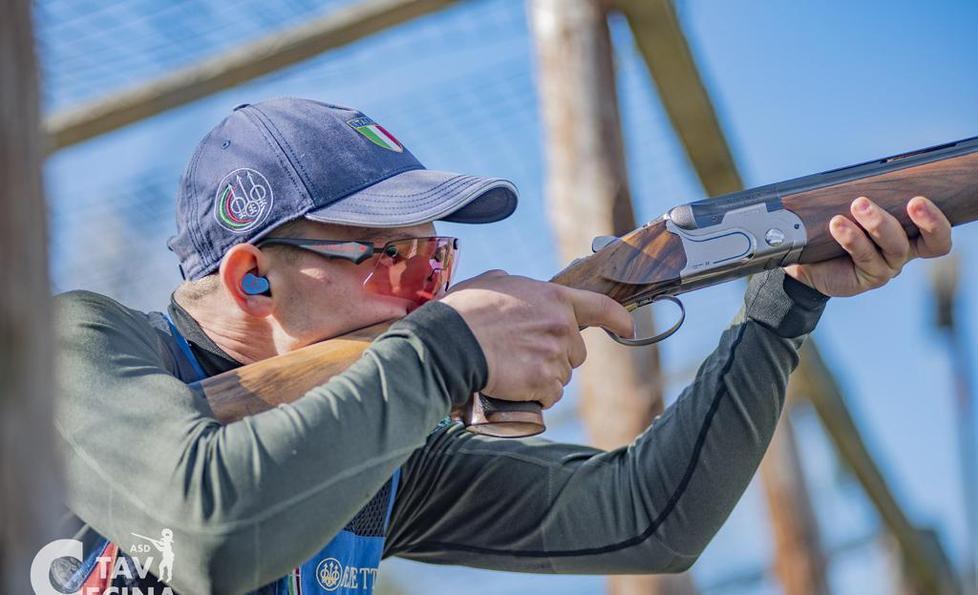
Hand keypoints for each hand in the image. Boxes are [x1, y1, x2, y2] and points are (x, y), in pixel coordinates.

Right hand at [439, 270, 633, 407]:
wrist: (450, 342)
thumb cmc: (464, 310)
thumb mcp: (493, 282)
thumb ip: (515, 286)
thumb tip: (514, 290)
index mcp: (554, 298)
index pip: (600, 307)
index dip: (618, 319)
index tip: (629, 328)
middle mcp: (561, 326)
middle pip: (575, 352)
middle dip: (557, 356)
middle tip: (525, 355)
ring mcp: (554, 356)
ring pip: (561, 376)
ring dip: (543, 378)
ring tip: (513, 370)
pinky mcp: (543, 383)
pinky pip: (549, 396)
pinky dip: (535, 397)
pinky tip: (515, 388)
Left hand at [784, 196, 951, 296]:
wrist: (805, 257)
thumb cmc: (835, 226)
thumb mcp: (853, 206)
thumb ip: (868, 193)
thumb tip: (873, 168)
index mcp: (910, 234)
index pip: (938, 233)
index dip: (937, 220)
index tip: (920, 200)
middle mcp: (902, 252)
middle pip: (931, 243)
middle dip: (925, 220)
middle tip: (913, 201)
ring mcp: (885, 267)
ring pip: (895, 247)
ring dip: (879, 223)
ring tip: (858, 205)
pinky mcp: (865, 278)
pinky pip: (865, 257)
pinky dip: (852, 237)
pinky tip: (838, 224)